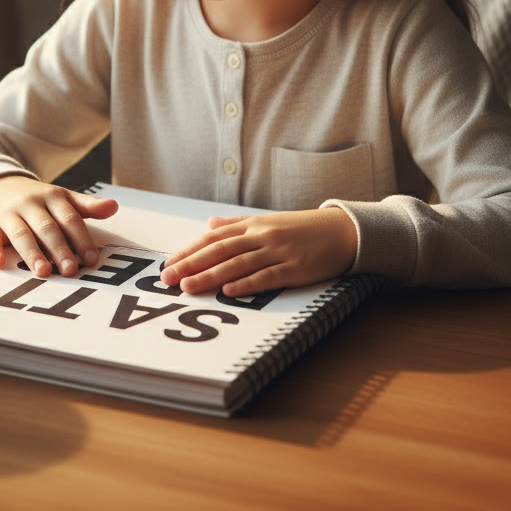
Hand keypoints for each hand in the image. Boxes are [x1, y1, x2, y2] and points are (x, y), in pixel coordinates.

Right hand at [0, 176, 118, 277]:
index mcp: (52, 197)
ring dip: (32, 252)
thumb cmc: (37, 201)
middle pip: (47, 228)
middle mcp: (30, 203)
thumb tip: (114, 207)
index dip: (81, 239)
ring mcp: (8, 213)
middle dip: (59, 249)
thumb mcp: (62, 199)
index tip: (92, 259)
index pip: (70, 218)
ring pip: (21, 233)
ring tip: (43, 272)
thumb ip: (88, 206)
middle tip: (71, 270)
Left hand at [160, 207, 357, 296]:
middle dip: (191, 264)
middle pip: (219, 250)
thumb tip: (209, 224)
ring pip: (238, 263)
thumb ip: (236, 224)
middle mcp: (261, 235)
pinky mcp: (295, 268)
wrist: (342, 230)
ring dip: (211, 276)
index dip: (189, 251)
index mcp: (252, 224)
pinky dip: (247, 283)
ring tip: (189, 287)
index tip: (169, 264)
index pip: (213, 238)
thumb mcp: (267, 220)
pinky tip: (229, 290)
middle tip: (168, 279)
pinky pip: (267, 276)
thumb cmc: (302, 228)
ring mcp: (277, 251)